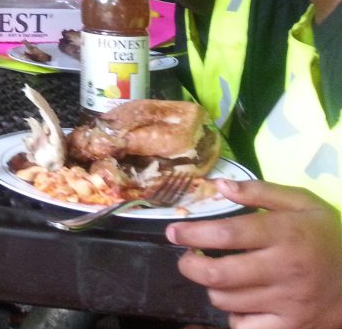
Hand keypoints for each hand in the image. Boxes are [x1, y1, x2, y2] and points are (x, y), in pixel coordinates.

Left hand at [165, 178, 341, 328]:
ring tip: (217, 276)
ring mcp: (287, 303)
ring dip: (213, 288)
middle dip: (190, 266)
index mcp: (285, 234)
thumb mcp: (302, 203)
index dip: (192, 234)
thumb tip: (218, 185)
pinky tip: (240, 302)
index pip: (227, 234)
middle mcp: (284, 270)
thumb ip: (259, 191)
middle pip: (218, 274)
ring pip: (226, 301)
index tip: (173, 232)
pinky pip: (245, 327)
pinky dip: (235, 316)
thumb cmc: (326, 237)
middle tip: (186, 258)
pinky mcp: (290, 327)